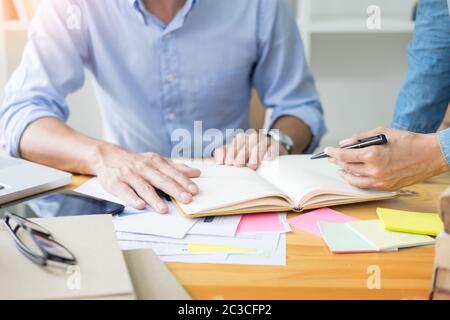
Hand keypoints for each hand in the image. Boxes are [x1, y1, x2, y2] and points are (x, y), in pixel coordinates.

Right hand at [93, 144, 200, 212]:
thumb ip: (176, 168)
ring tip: (164, 209)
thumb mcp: (157, 161)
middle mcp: (143, 167)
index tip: (194, 190)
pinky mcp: (116, 183)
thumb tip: (196, 172)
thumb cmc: (136, 162)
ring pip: (143, 187)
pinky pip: (125, 191)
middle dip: (174, 190)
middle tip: (186, 199)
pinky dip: (132, 198)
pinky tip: (140, 205)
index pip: (172, 172)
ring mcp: (129, 175)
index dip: (184, 181)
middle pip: (161, 180)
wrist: (108, 156)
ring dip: (154, 198)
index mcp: (155, 162)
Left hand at [214, 131, 287, 169]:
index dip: (230, 152)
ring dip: (255, 155)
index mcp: (241, 138)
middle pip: (246, 143)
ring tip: (251, 166)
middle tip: (238, 165)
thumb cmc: (248, 156)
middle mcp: (252, 137)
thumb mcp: (235, 154)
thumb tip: (219, 160)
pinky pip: (273, 147)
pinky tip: (267, 158)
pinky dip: (270, 152)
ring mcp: (264, 140)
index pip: (235, 143)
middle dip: (241, 155)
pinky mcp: (275, 145)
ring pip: (259, 144)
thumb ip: (224, 154)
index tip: (227, 163)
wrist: (269, 150)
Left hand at [324, 127, 448, 190]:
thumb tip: (344, 143)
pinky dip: (356, 181)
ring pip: (354, 180)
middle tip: (332, 158)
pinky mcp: (386, 187)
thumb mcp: (382, 132)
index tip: (327, 151)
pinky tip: (353, 176)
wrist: (431, 155)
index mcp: (373, 155)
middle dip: (337, 162)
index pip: (344, 156)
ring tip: (340, 168)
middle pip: (347, 168)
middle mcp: (374, 170)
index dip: (333, 153)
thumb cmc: (409, 141)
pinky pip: (365, 186)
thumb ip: (360, 138)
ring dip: (344, 173)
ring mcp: (380, 181)